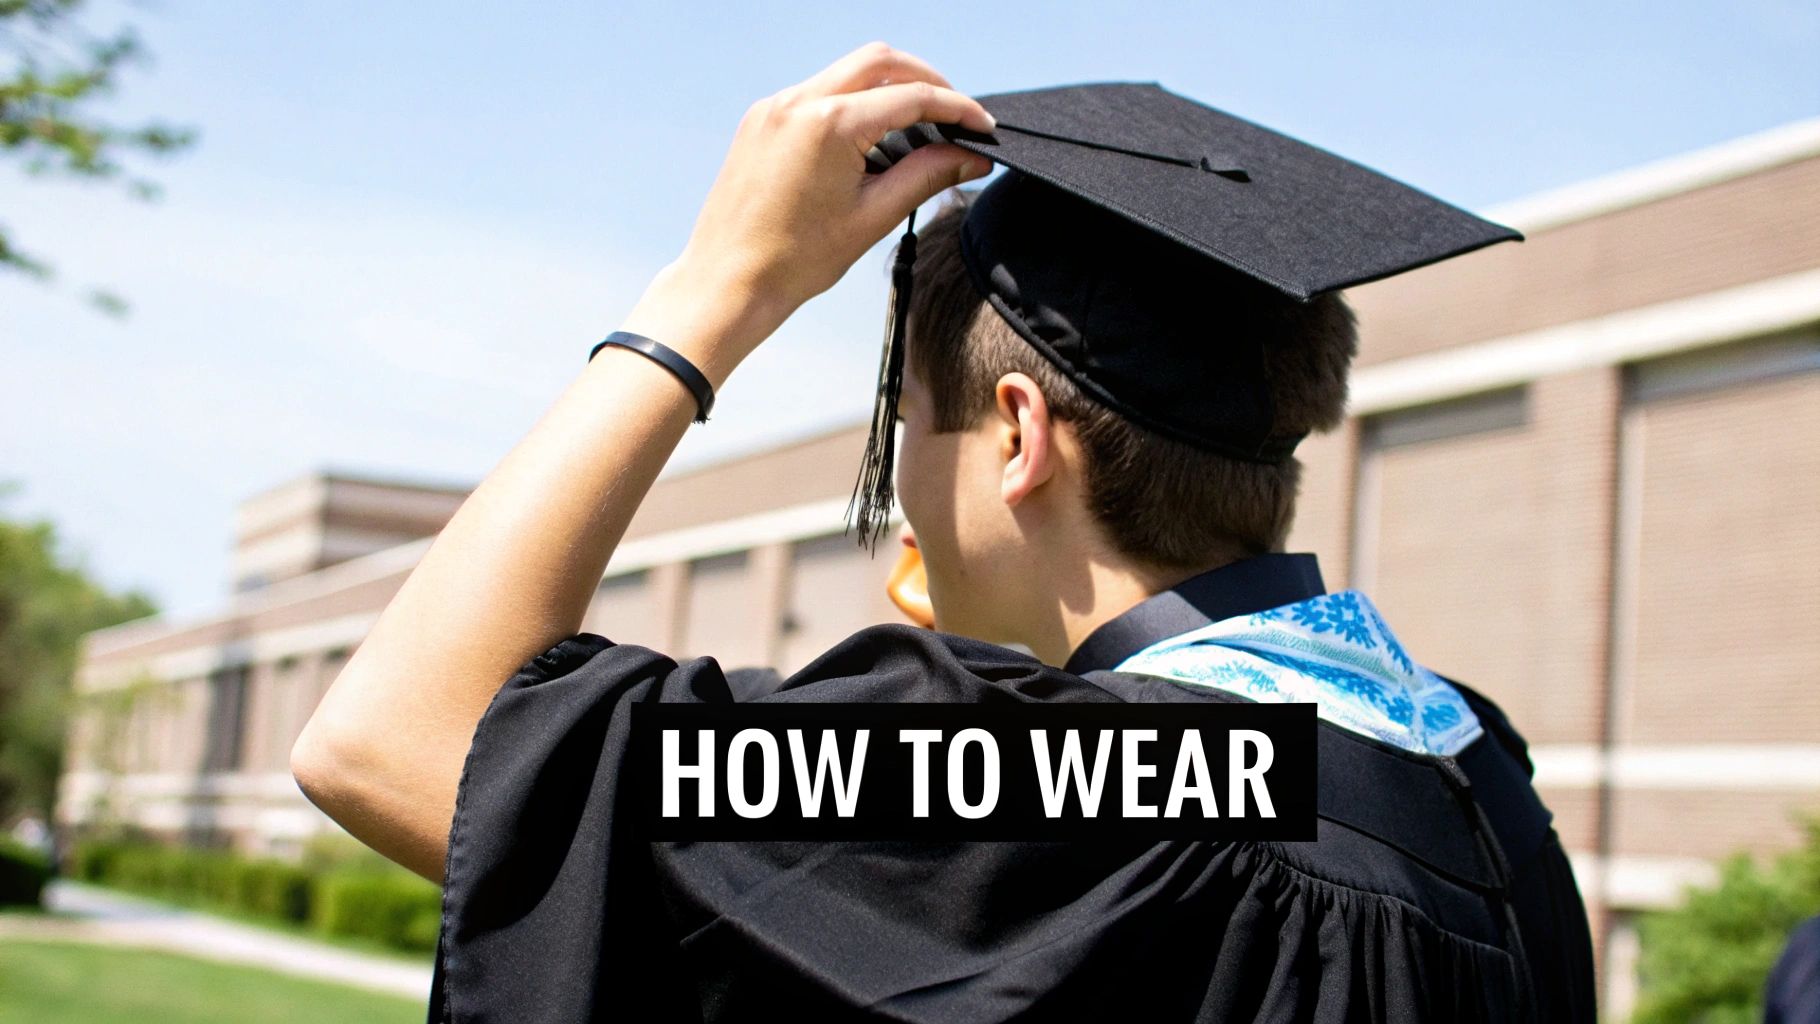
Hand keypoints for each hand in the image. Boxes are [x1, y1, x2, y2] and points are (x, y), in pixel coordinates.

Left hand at [671, 43, 995, 340]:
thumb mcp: (874, 217)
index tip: (982, 127)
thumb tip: (970, 157)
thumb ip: (928, 176)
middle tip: (954, 114)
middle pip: (881, 61)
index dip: (957, 109)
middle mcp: (798, 102)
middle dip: (925, 80)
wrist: (729, 280)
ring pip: (848, 72)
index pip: (912, 97)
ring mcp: (775, 107)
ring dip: (888, 89)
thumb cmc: (794, 260)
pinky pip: (818, 92)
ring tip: (917, 131)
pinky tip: (871, 141)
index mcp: (830, 125)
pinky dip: (853, 104)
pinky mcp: (762, 119)